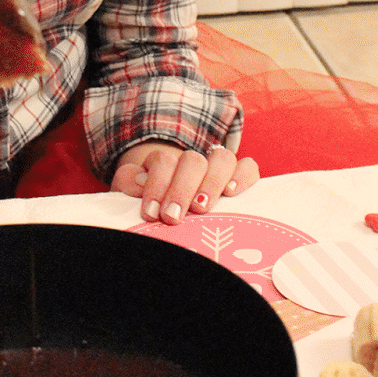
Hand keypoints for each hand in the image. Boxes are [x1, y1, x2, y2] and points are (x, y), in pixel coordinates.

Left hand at [111, 141, 258, 223]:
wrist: (175, 209)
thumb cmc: (155, 206)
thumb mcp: (134, 194)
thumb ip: (129, 183)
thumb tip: (139, 180)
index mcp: (165, 162)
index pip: (162, 161)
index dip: (156, 186)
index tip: (151, 213)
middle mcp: (193, 160)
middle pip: (192, 160)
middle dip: (181, 189)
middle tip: (172, 217)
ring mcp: (218, 167)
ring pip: (222, 159)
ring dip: (211, 183)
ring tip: (201, 208)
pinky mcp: (241, 177)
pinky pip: (248, 168)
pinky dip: (242, 177)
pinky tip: (232, 193)